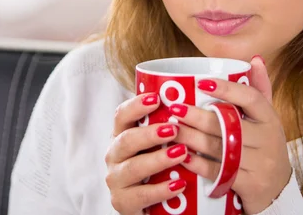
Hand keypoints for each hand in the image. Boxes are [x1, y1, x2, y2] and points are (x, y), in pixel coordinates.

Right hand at [105, 93, 188, 214]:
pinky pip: (140, 195)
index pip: (121, 115)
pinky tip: (179, 184)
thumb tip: (188, 106)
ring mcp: (116, 179)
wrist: (150, 204)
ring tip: (181, 154)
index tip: (156, 98)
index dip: (136, 106)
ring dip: (158, 159)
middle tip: (174, 129)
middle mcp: (114, 155)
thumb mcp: (158, 145)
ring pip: (133, 167)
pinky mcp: (122, 202)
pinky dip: (161, 190)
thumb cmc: (156, 167)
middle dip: (149, 134)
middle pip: (126, 140)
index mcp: (121, 135)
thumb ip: (166, 127)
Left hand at [170, 56, 291, 213]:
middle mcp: (269, 139)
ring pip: (219, 148)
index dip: (226, 89)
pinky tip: (182, 156)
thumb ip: (259, 90)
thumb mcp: (266, 119)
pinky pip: (219, 172)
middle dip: (197, 116)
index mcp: (270, 118)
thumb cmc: (264, 147)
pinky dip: (198, 164)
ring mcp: (261, 163)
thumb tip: (253, 59)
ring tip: (171, 130)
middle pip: (228, 124)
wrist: (278, 190)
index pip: (251, 98)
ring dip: (191, 139)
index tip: (200, 82)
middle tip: (174, 109)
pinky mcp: (250, 184)